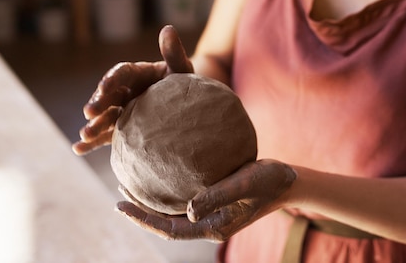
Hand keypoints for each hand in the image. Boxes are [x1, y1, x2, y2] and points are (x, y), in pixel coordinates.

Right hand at [72, 25, 192, 154]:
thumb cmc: (184, 84)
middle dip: (98, 103)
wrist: (189, 107)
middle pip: (108, 96)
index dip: (112, 79)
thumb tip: (168, 28)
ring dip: (93, 125)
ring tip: (84, 135)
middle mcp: (125, 91)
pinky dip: (92, 142)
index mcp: (136, 73)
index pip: (121, 73)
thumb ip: (173, 52)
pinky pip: (106, 136)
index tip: (105, 86)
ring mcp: (122, 110)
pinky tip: (78, 149)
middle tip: (89, 113)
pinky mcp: (122, 129)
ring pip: (104, 117)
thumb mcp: (181, 68)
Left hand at [115, 159, 296, 241]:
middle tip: (118, 194)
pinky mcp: (215, 202)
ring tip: (131, 184)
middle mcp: (208, 224)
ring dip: (152, 202)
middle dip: (141, 211)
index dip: (143, 219)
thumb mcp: (245, 183)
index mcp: (213, 226)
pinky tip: (160, 176)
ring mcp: (211, 214)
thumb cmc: (269, 180)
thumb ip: (218, 195)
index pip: (170, 230)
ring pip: (174, 213)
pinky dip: (167, 192)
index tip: (120, 205)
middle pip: (166, 223)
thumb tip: (187, 209)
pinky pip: (184, 201)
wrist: (287, 180)